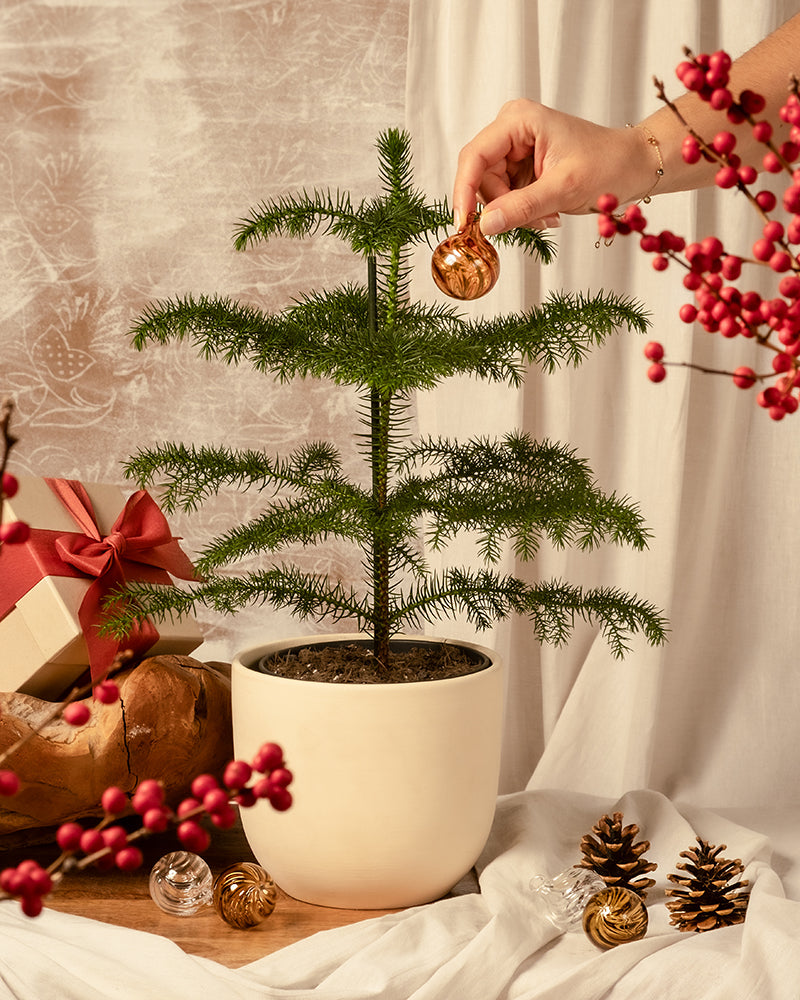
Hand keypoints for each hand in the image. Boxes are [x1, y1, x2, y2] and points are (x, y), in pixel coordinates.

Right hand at [452, 99, 648, 234]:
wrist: (634, 165)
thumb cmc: (608, 166)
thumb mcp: (563, 190)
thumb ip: (521, 207)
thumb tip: (485, 225)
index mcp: (519, 120)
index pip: (474, 157)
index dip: (464, 192)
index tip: (463, 224)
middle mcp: (511, 128)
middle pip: (480, 176)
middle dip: (501, 205)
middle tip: (532, 219)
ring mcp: (514, 146)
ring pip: (492, 190)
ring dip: (514, 211)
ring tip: (547, 213)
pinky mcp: (520, 164)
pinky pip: (505, 195)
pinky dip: (521, 210)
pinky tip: (547, 210)